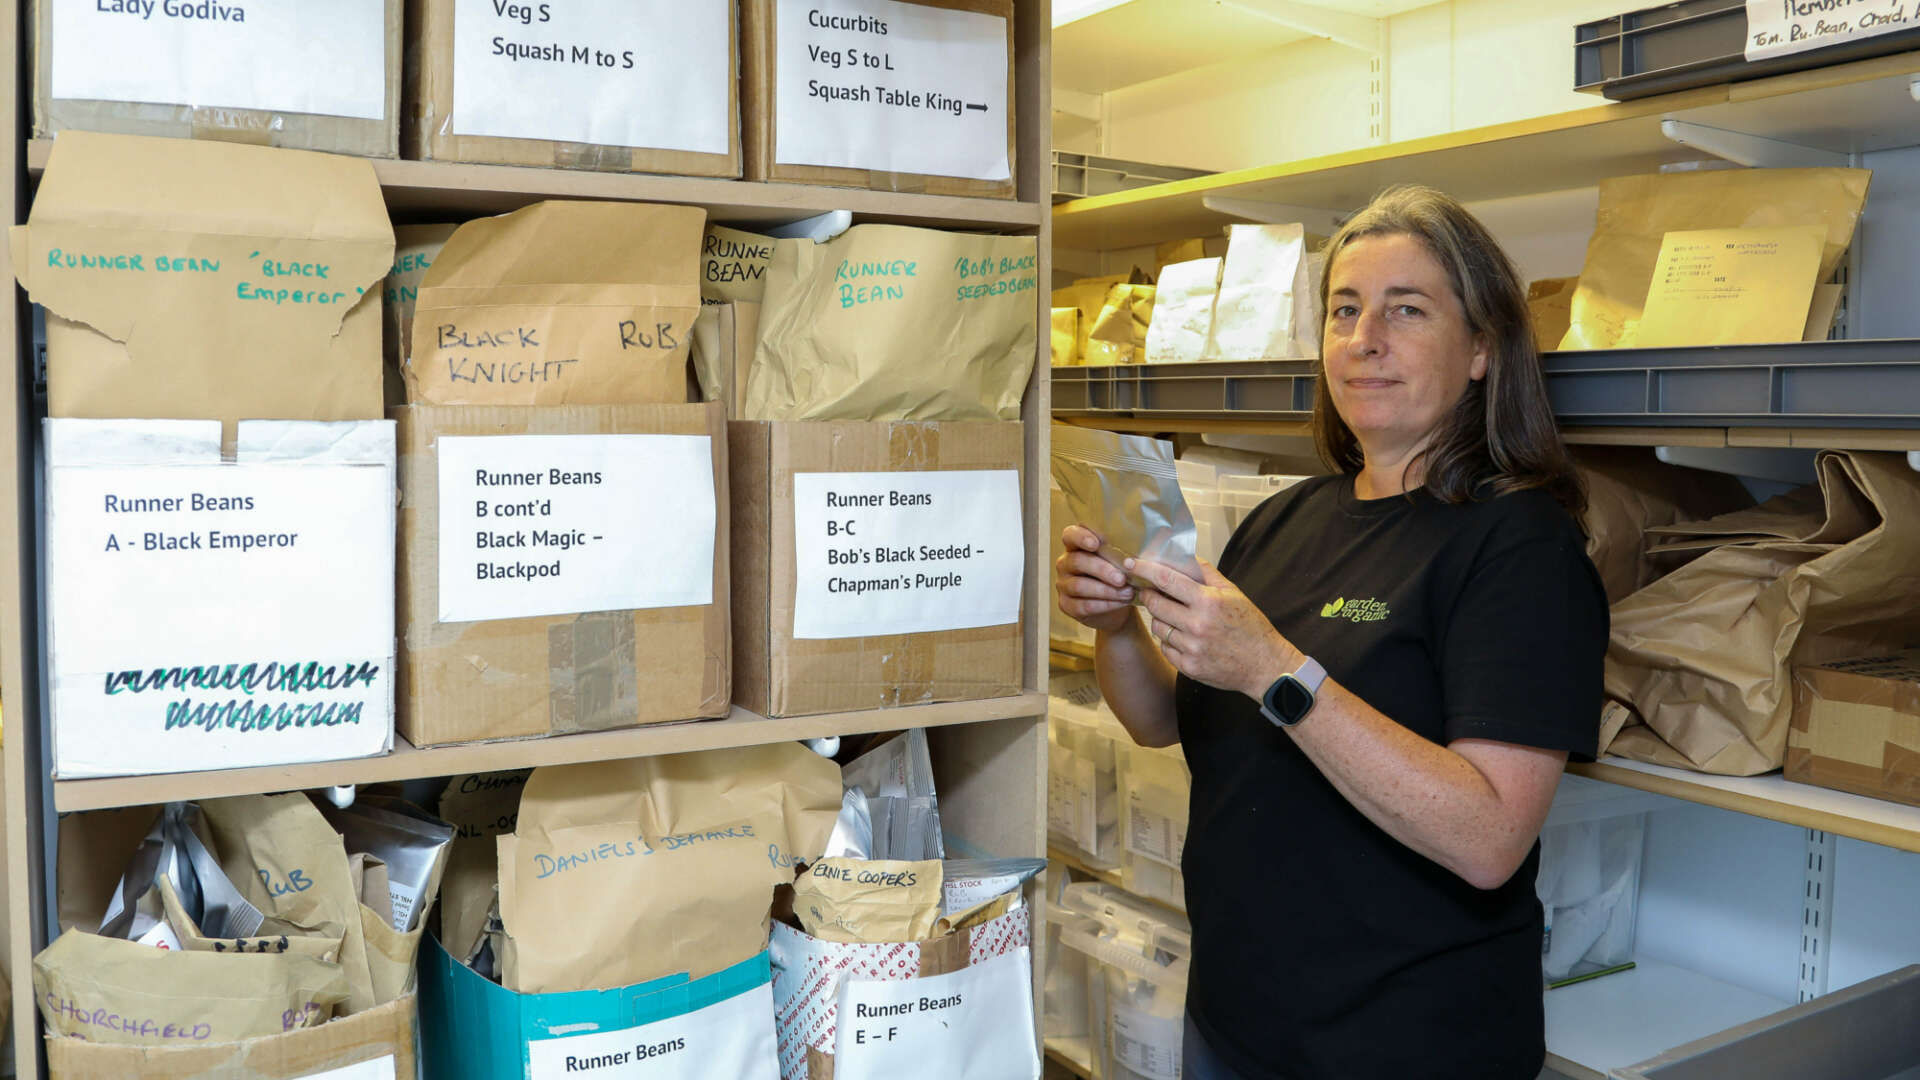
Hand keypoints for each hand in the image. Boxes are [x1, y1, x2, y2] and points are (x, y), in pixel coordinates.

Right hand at [1054, 525, 1135, 633]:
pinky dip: (1105, 605)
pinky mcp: (1066, 605)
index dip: (1080, 537)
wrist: (1115, 606)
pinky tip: (1121, 603)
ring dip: (1106, 590)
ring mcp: (1063, 585)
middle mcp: (1065, 563)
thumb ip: (1119, 553)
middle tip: (1122, 578)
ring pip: (1080, 586)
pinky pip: (1083, 605)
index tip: (1096, 544)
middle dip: (1102, 570)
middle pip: (1077, 562)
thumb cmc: (1117, 575)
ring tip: (1128, 592)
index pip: (1070, 535)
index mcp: (1076, 546)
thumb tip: (1131, 554)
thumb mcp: (1119, 561)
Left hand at [1129, 556, 1304, 698]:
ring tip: (1174, 616)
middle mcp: (1197, 625)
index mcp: (1208, 602)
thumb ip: (1206, 573)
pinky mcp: (1188, 667)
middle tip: (1150, 591)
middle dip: (1148, 595)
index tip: (1131, 564)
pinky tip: (1182, 636)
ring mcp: (1191, 648)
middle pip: (1155, 605)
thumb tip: (1184, 556)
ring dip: (1160, 619)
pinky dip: (1168, 640)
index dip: (1144, 570)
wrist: (1264, 664)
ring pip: (1158, 627)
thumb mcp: (1232, 593)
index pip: (1166, 580)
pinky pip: (1165, 648)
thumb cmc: (1249, 626)